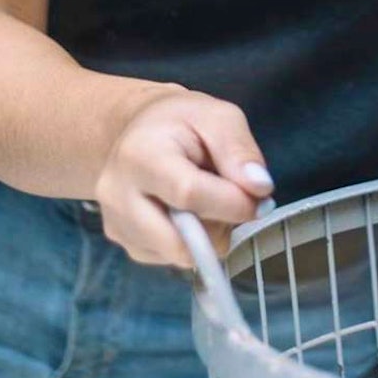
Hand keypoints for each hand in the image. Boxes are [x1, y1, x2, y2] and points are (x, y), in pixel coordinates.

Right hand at [94, 87, 274, 267]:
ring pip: (180, 256)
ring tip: (205, 200)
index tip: (260, 199)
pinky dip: (191, 243)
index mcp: (139, 155)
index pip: (189, 195)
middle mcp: (117, 195)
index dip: (233, 203)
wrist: (135, 132)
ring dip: (208, 236)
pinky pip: (174, 260)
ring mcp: (117, 224)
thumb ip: (240, 150)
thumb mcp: (217, 117)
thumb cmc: (180, 123)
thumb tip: (260, 189)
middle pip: (180, 242)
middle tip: (233, 201)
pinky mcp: (126, 244)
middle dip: (219, 227)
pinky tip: (186, 213)